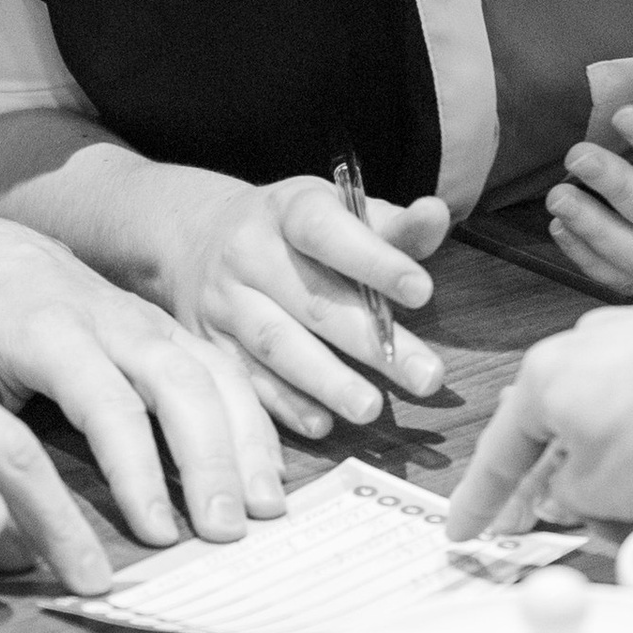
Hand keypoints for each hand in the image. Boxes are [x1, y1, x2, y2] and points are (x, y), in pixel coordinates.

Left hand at [0, 205, 286, 547]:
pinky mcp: (174, 332)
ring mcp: (153, 323)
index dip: (136, 472)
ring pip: (215, 374)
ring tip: (266, 509)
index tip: (157, 534)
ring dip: (247, 441)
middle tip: (226, 532)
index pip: (107, 405)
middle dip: (209, 460)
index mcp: (53, 333)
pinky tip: (269, 472)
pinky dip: (256, 420)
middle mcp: (115, 322)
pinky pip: (228, 371)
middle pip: (180, 385)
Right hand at [158, 172, 451, 439]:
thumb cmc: (290, 231)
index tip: (422, 291)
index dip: (373, 259)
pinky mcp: (209, 345)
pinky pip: (247, 380)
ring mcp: (223, 301)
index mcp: (286, 209)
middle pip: (311, 300)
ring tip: (371, 408)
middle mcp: (247, 252)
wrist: (195, 238)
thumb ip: (390, 225)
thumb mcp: (334, 211)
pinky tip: (322, 423)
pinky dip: (285, 405)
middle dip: (370, 342)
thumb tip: (436, 215)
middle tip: (427, 377)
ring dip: (326, 380)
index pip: (327, 230)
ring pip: (277, 344)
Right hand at [444, 268, 632, 538]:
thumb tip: (570, 490)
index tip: (459, 533)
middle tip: (544, 522)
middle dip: (551, 482)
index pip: (496, 455)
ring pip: (600, 421)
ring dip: (610, 465)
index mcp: (541, 382)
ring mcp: (621, 342)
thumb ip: (569, 500)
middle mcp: (572, 351)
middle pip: (548, 432)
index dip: (478, 503)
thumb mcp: (602, 491)